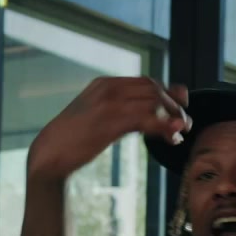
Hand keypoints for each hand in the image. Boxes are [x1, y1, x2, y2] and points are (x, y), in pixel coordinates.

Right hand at [26, 78, 190, 184]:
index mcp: (104, 84)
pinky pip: (148, 119)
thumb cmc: (75, 139)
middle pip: (153, 89)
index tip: (182, 105)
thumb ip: (123, 111)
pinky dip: (165, 128)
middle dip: (174, 105)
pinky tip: (172, 139)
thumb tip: (151, 114)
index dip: (168, 92)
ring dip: (173, 117)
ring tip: (181, 133)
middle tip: (185, 123)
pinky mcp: (112, 122)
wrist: (50, 153)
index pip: (145, 81)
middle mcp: (108, 88)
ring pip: (154, 102)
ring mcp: (109, 103)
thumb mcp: (98, 118)